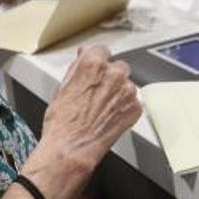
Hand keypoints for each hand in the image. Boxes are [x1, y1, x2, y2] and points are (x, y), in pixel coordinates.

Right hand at [37, 45, 141, 180]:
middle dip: (110, 77)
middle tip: (97, 93)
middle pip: (117, 66)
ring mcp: (127, 91)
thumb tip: (84, 55)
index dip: (97, 61)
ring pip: (126, 84)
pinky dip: (124, 107)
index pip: (102, 50)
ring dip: (118, 92)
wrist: (71, 148)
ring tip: (102, 107)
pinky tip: (110, 116)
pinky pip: (133, 101)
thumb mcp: (63, 86)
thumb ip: (78, 66)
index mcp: (94, 63)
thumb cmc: (62, 121)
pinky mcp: (135, 107)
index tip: (95, 70)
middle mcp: (114, 73)